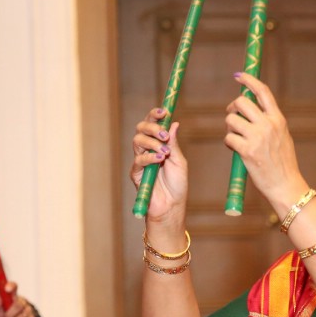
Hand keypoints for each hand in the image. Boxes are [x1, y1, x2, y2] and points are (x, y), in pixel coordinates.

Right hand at [129, 107, 188, 221]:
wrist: (172, 205)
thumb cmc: (177, 184)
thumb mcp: (179, 161)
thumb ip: (174, 143)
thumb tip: (174, 123)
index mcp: (158, 144)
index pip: (153, 124)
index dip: (155, 115)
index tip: (164, 111)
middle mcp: (147, 149)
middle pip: (141, 128)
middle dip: (152, 127)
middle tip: (164, 134)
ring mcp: (140, 160)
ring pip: (138, 140)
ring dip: (152, 142)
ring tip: (165, 152)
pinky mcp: (136, 172)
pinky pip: (138, 159)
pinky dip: (150, 157)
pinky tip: (160, 159)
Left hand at [224, 73, 305, 205]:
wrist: (286, 185)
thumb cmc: (283, 164)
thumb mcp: (282, 137)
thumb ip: (269, 123)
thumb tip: (251, 109)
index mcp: (278, 119)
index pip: (263, 91)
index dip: (249, 80)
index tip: (239, 76)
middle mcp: (269, 125)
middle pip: (241, 102)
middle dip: (232, 108)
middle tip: (232, 117)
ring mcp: (258, 137)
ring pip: (231, 120)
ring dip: (229, 128)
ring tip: (236, 138)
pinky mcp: (247, 151)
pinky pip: (228, 138)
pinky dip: (228, 143)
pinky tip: (236, 150)